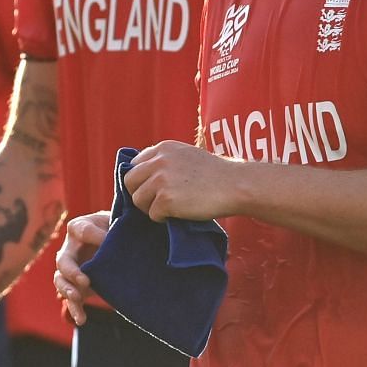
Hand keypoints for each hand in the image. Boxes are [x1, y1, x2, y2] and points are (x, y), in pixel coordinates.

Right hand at [55, 210, 110, 326]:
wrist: (119, 243)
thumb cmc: (117, 228)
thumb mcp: (117, 223)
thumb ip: (114, 229)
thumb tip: (112, 241)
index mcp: (79, 228)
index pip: (82, 231)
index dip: (96, 237)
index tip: (110, 242)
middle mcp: (70, 249)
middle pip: (63, 260)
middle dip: (72, 272)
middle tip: (85, 281)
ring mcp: (70, 269)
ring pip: (61, 280)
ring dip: (67, 290)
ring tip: (76, 298)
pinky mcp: (76, 286)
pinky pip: (71, 299)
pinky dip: (75, 309)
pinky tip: (82, 319)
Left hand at [123, 140, 243, 222]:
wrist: (237, 185)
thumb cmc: (216, 174)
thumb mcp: (188, 155)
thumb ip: (166, 161)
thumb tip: (144, 175)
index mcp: (163, 148)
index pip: (135, 164)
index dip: (141, 179)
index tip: (151, 189)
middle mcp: (159, 161)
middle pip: (130, 182)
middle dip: (140, 194)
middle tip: (155, 203)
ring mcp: (161, 180)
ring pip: (138, 200)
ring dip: (150, 208)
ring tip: (168, 210)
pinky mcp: (166, 199)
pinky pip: (152, 214)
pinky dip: (162, 218)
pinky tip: (178, 215)